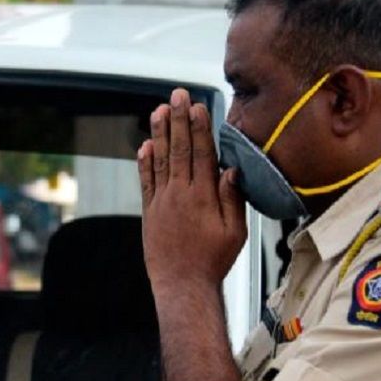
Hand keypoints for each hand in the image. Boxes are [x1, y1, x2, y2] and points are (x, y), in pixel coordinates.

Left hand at [138, 88, 246, 292]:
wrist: (182, 285)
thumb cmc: (213, 261)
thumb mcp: (235, 232)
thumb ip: (233, 199)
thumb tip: (231, 170)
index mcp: (204, 197)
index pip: (202, 154)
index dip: (199, 128)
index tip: (198, 106)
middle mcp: (180, 195)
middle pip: (179, 149)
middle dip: (178, 120)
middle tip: (177, 95)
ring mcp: (162, 202)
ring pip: (160, 160)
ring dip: (159, 133)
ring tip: (158, 110)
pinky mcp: (150, 212)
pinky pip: (146, 181)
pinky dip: (145, 162)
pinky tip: (145, 144)